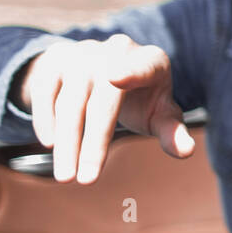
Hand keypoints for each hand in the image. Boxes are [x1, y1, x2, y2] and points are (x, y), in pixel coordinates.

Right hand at [21, 35, 193, 183]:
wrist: (104, 68)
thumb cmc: (142, 98)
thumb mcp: (160, 113)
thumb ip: (172, 131)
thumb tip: (186, 152)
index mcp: (151, 61)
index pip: (143, 67)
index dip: (132, 71)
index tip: (116, 78)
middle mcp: (116, 51)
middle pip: (102, 101)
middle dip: (93, 144)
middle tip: (86, 182)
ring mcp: (84, 53)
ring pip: (70, 101)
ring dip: (67, 142)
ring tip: (66, 177)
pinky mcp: (57, 59)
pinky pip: (45, 91)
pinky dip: (46, 119)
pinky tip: (50, 145)